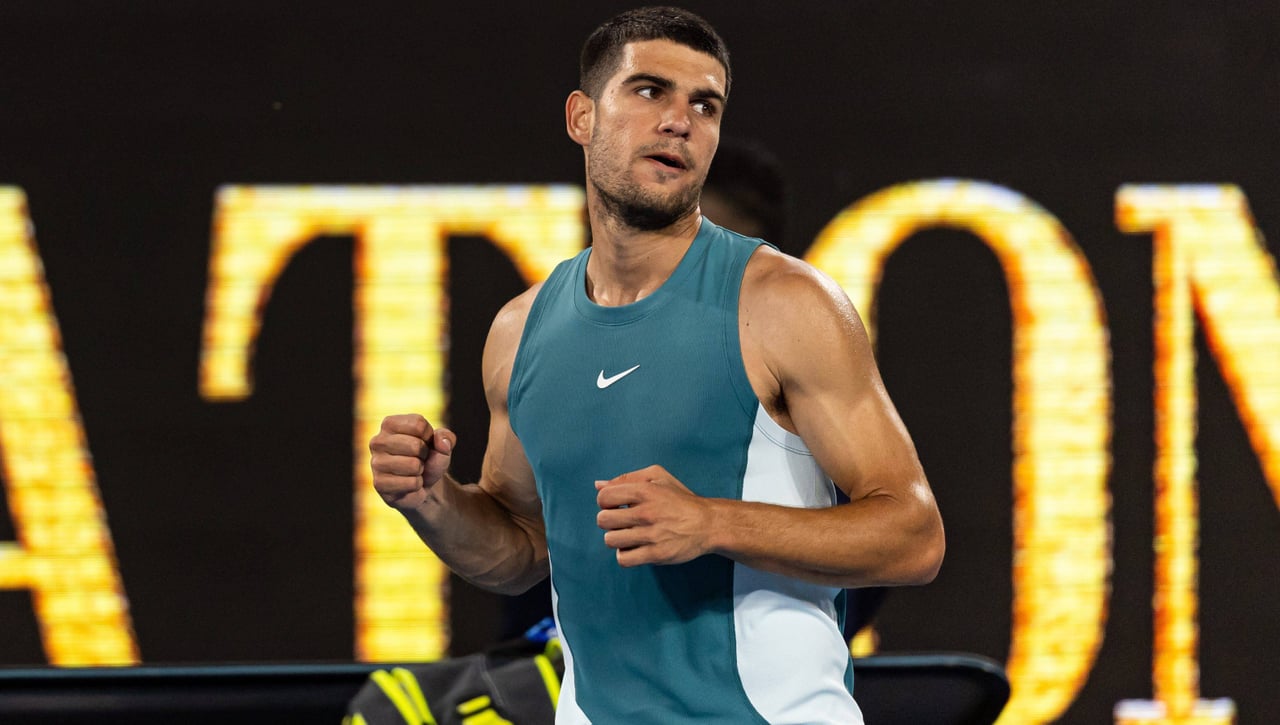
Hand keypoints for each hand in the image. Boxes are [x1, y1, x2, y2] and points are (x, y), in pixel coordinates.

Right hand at [369, 414, 455, 509]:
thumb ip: (446, 437)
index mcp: (390, 424)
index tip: (424, 442)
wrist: (422, 485)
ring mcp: (376, 463)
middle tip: (419, 460)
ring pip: (413, 465)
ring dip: (420, 471)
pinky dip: (417, 485)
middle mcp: (378, 441)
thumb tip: (442, 442)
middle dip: (424, 455)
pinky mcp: (379, 484)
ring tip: (413, 471)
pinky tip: (408, 484)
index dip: (429, 436)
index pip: (418, 424)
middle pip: (415, 445)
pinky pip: (411, 483)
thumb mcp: (442, 444)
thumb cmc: (429, 458)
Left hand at [595, 465, 712, 566]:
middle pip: (603, 520)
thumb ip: (627, 478)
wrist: (707, 524)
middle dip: (609, 521)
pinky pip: (623, 559)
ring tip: (629, 535)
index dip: (606, 502)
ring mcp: (651, 535)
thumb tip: (598, 485)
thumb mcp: (658, 477)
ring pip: (611, 540)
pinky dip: (625, 555)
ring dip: (617, 538)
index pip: (604, 497)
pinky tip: (634, 548)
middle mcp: (646, 512)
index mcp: (644, 491)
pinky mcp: (656, 555)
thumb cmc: (680, 499)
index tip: (617, 505)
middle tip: (623, 521)